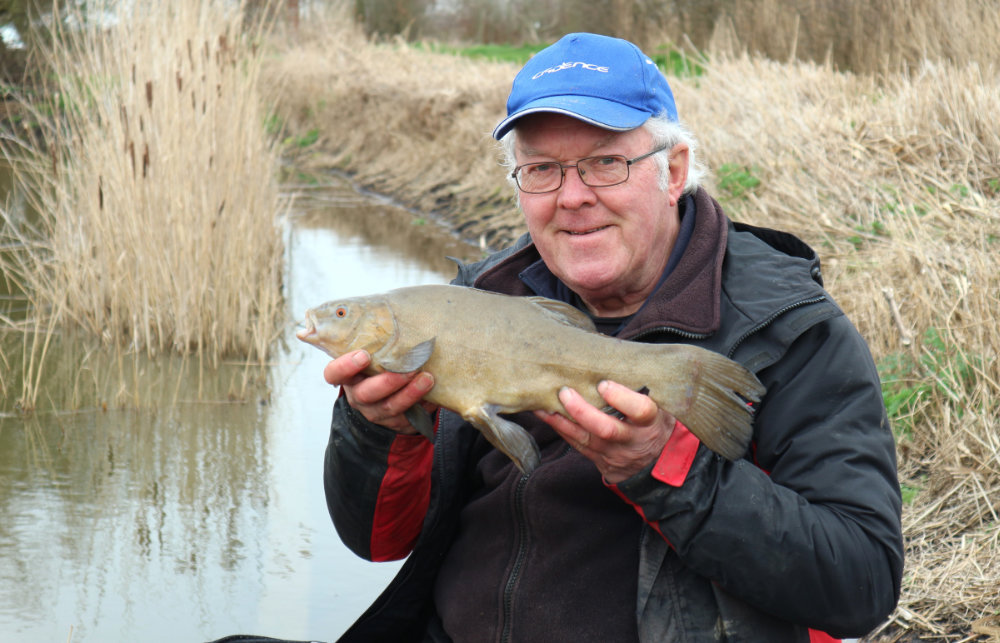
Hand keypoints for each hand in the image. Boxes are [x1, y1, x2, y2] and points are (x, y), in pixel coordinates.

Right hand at [323, 350, 436, 433]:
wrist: (394, 396)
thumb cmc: (383, 366)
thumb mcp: (375, 354)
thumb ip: (377, 341)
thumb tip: (393, 312)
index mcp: (349, 376)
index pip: (334, 373)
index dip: (345, 366)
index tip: (364, 355)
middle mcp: (358, 396)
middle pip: (366, 393)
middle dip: (388, 381)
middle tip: (409, 368)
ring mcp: (376, 412)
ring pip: (390, 406)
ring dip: (410, 392)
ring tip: (427, 378)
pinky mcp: (395, 422)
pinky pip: (408, 417)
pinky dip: (421, 403)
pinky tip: (432, 392)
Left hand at [536, 380, 674, 483]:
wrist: (658, 458)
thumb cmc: (655, 419)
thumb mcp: (659, 403)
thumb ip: (639, 384)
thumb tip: (609, 348)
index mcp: (651, 422)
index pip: (640, 410)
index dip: (621, 398)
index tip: (604, 384)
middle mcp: (633, 440)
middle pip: (606, 429)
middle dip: (582, 411)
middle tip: (564, 392)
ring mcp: (616, 454)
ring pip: (585, 439)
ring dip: (561, 420)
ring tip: (542, 403)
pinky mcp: (601, 461)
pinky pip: (577, 446)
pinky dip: (560, 429)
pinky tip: (546, 415)